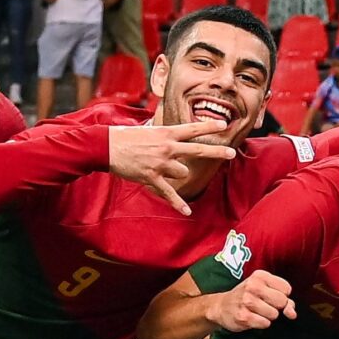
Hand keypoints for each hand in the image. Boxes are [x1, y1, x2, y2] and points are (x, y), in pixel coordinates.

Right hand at [108, 119, 236, 212]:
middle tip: (232, 153)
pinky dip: (178, 204)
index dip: (209, 127)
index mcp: (166, 133)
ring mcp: (161, 164)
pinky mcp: (152, 178)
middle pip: (198, 149)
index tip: (224, 126)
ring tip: (163, 169)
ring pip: (183, 173)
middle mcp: (167, 148)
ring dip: (178, 173)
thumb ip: (163, 134)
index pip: (192, 129)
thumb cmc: (124, 136)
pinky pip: (170, 193)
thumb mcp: (147, 130)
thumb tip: (172, 135)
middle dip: (217, 152)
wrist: (106, 146)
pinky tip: (188, 212)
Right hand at [207, 269, 295, 331]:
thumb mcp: (264, 290)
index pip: (287, 289)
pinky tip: (252, 318)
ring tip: (257, 312)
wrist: (221, 307)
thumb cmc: (247, 297)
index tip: (271, 297)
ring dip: (268, 316)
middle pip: (282, 301)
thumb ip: (284, 299)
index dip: (282, 296)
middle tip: (264, 305)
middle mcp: (253, 286)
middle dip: (277, 307)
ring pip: (274, 314)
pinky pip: (265, 323)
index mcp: (260, 276)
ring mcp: (247, 301)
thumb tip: (292, 314)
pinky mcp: (243, 316)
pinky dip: (261, 323)